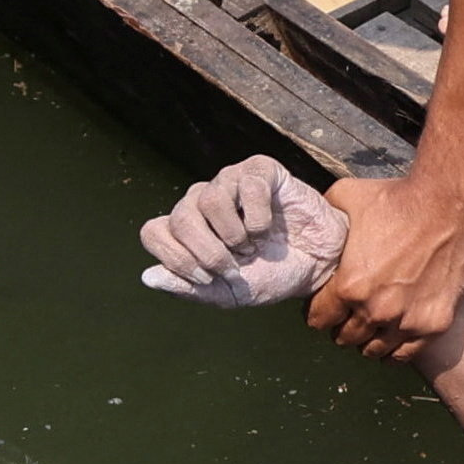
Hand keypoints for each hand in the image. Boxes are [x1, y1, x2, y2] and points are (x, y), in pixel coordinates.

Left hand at [140, 157, 288, 289]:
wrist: (317, 264)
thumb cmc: (270, 275)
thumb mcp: (226, 294)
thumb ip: (187, 288)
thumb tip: (147, 277)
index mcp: (187, 228)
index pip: (153, 232)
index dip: (175, 258)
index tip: (205, 278)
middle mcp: (201, 200)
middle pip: (179, 218)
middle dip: (208, 253)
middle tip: (234, 266)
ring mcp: (229, 181)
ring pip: (209, 201)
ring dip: (234, 235)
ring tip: (252, 244)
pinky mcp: (259, 170)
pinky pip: (247, 187)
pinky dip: (259, 218)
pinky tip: (268, 225)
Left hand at [307, 176, 463, 359]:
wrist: (450, 201)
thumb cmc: (399, 198)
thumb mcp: (346, 198)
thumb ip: (323, 218)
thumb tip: (310, 225)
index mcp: (350, 286)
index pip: (318, 320)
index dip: (318, 311)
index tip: (325, 305)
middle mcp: (376, 311)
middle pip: (345, 337)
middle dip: (342, 325)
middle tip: (349, 312)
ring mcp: (408, 321)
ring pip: (373, 350)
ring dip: (368, 339)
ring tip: (371, 323)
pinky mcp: (435, 323)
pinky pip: (405, 354)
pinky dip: (394, 349)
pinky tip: (391, 337)